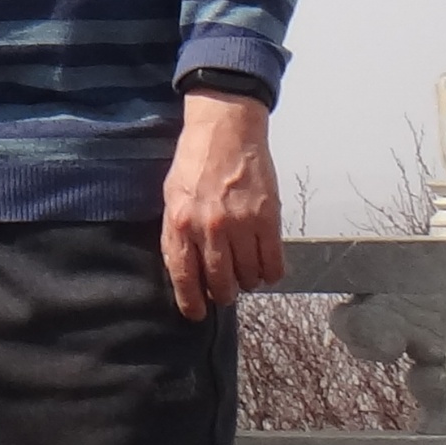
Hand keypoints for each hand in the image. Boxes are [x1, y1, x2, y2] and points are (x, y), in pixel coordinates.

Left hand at [161, 91, 284, 318]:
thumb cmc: (195, 164)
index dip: (192, 302)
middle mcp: (210, 228)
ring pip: (249, 278)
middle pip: (221, 283)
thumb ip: (176, 234)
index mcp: (180, 223)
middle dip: (223, 294)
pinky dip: (270, 273)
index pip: (185, 276)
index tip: (197, 314)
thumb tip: (183, 271)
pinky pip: (274, 264)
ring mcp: (241, 224)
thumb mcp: (171, 198)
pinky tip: (264, 267)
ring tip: (245, 273)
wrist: (226, 130)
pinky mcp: (268, 218)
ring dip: (247, 282)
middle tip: (225, 290)